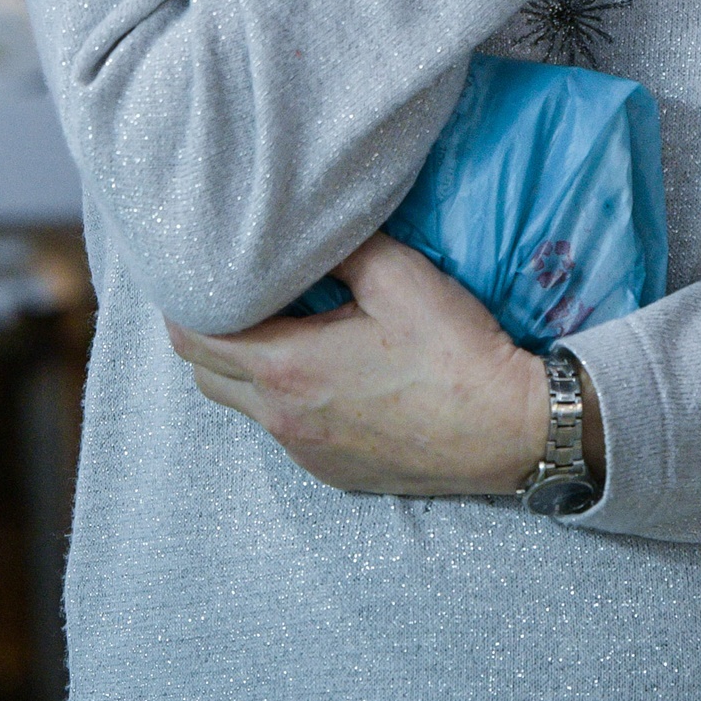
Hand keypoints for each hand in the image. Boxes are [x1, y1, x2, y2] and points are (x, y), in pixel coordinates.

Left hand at [168, 234, 557, 495]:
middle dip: (207, 330)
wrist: (509, 430)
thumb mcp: (396, 276)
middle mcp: (282, 418)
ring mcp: (305, 452)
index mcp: (287, 367)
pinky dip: (280, 395)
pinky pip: (280, 428)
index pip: (194, 335)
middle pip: (203, 372)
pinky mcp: (331, 471)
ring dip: (243, 364)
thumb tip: (296, 230)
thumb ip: (336, 248)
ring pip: (241, 403)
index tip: (209, 267)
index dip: (191, 297)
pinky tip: (321, 367)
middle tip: (235, 290)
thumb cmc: (454, 351)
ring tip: (278, 323)